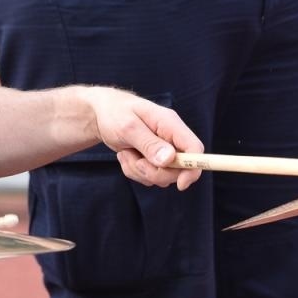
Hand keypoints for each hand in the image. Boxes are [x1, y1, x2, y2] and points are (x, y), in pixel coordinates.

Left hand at [84, 89, 205, 191]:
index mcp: (170, 124)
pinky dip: (134, 171)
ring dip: (140, 171)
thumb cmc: (115, 114)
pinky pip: (149, 177)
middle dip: (156, 172)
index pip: (194, 148)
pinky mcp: (154, 159)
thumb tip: (169, 160)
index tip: (181, 184)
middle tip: (136, 162)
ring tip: (125, 153)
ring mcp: (163, 150)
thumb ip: (149, 144)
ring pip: (163, 176)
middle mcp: (171, 138)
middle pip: (180, 169)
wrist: (102, 114)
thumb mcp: (128, 127)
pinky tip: (125, 155)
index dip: (193, 168)